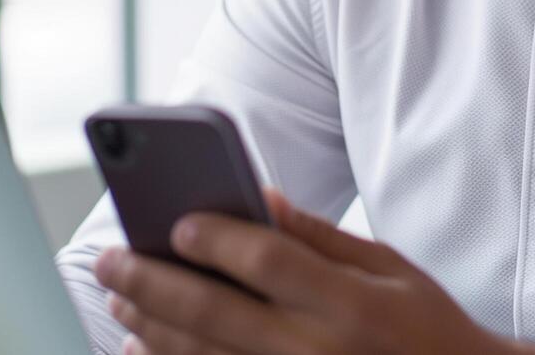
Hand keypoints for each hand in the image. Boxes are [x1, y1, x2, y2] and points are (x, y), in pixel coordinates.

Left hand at [93, 187, 518, 354]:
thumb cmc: (424, 324)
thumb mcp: (389, 265)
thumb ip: (319, 235)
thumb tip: (256, 196)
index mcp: (353, 302)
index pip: (269, 262)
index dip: (217, 239)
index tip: (174, 221)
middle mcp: (320, 350)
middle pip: (216, 314)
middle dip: (152, 282)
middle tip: (109, 259)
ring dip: (149, 326)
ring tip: (117, 296)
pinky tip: (141, 347)